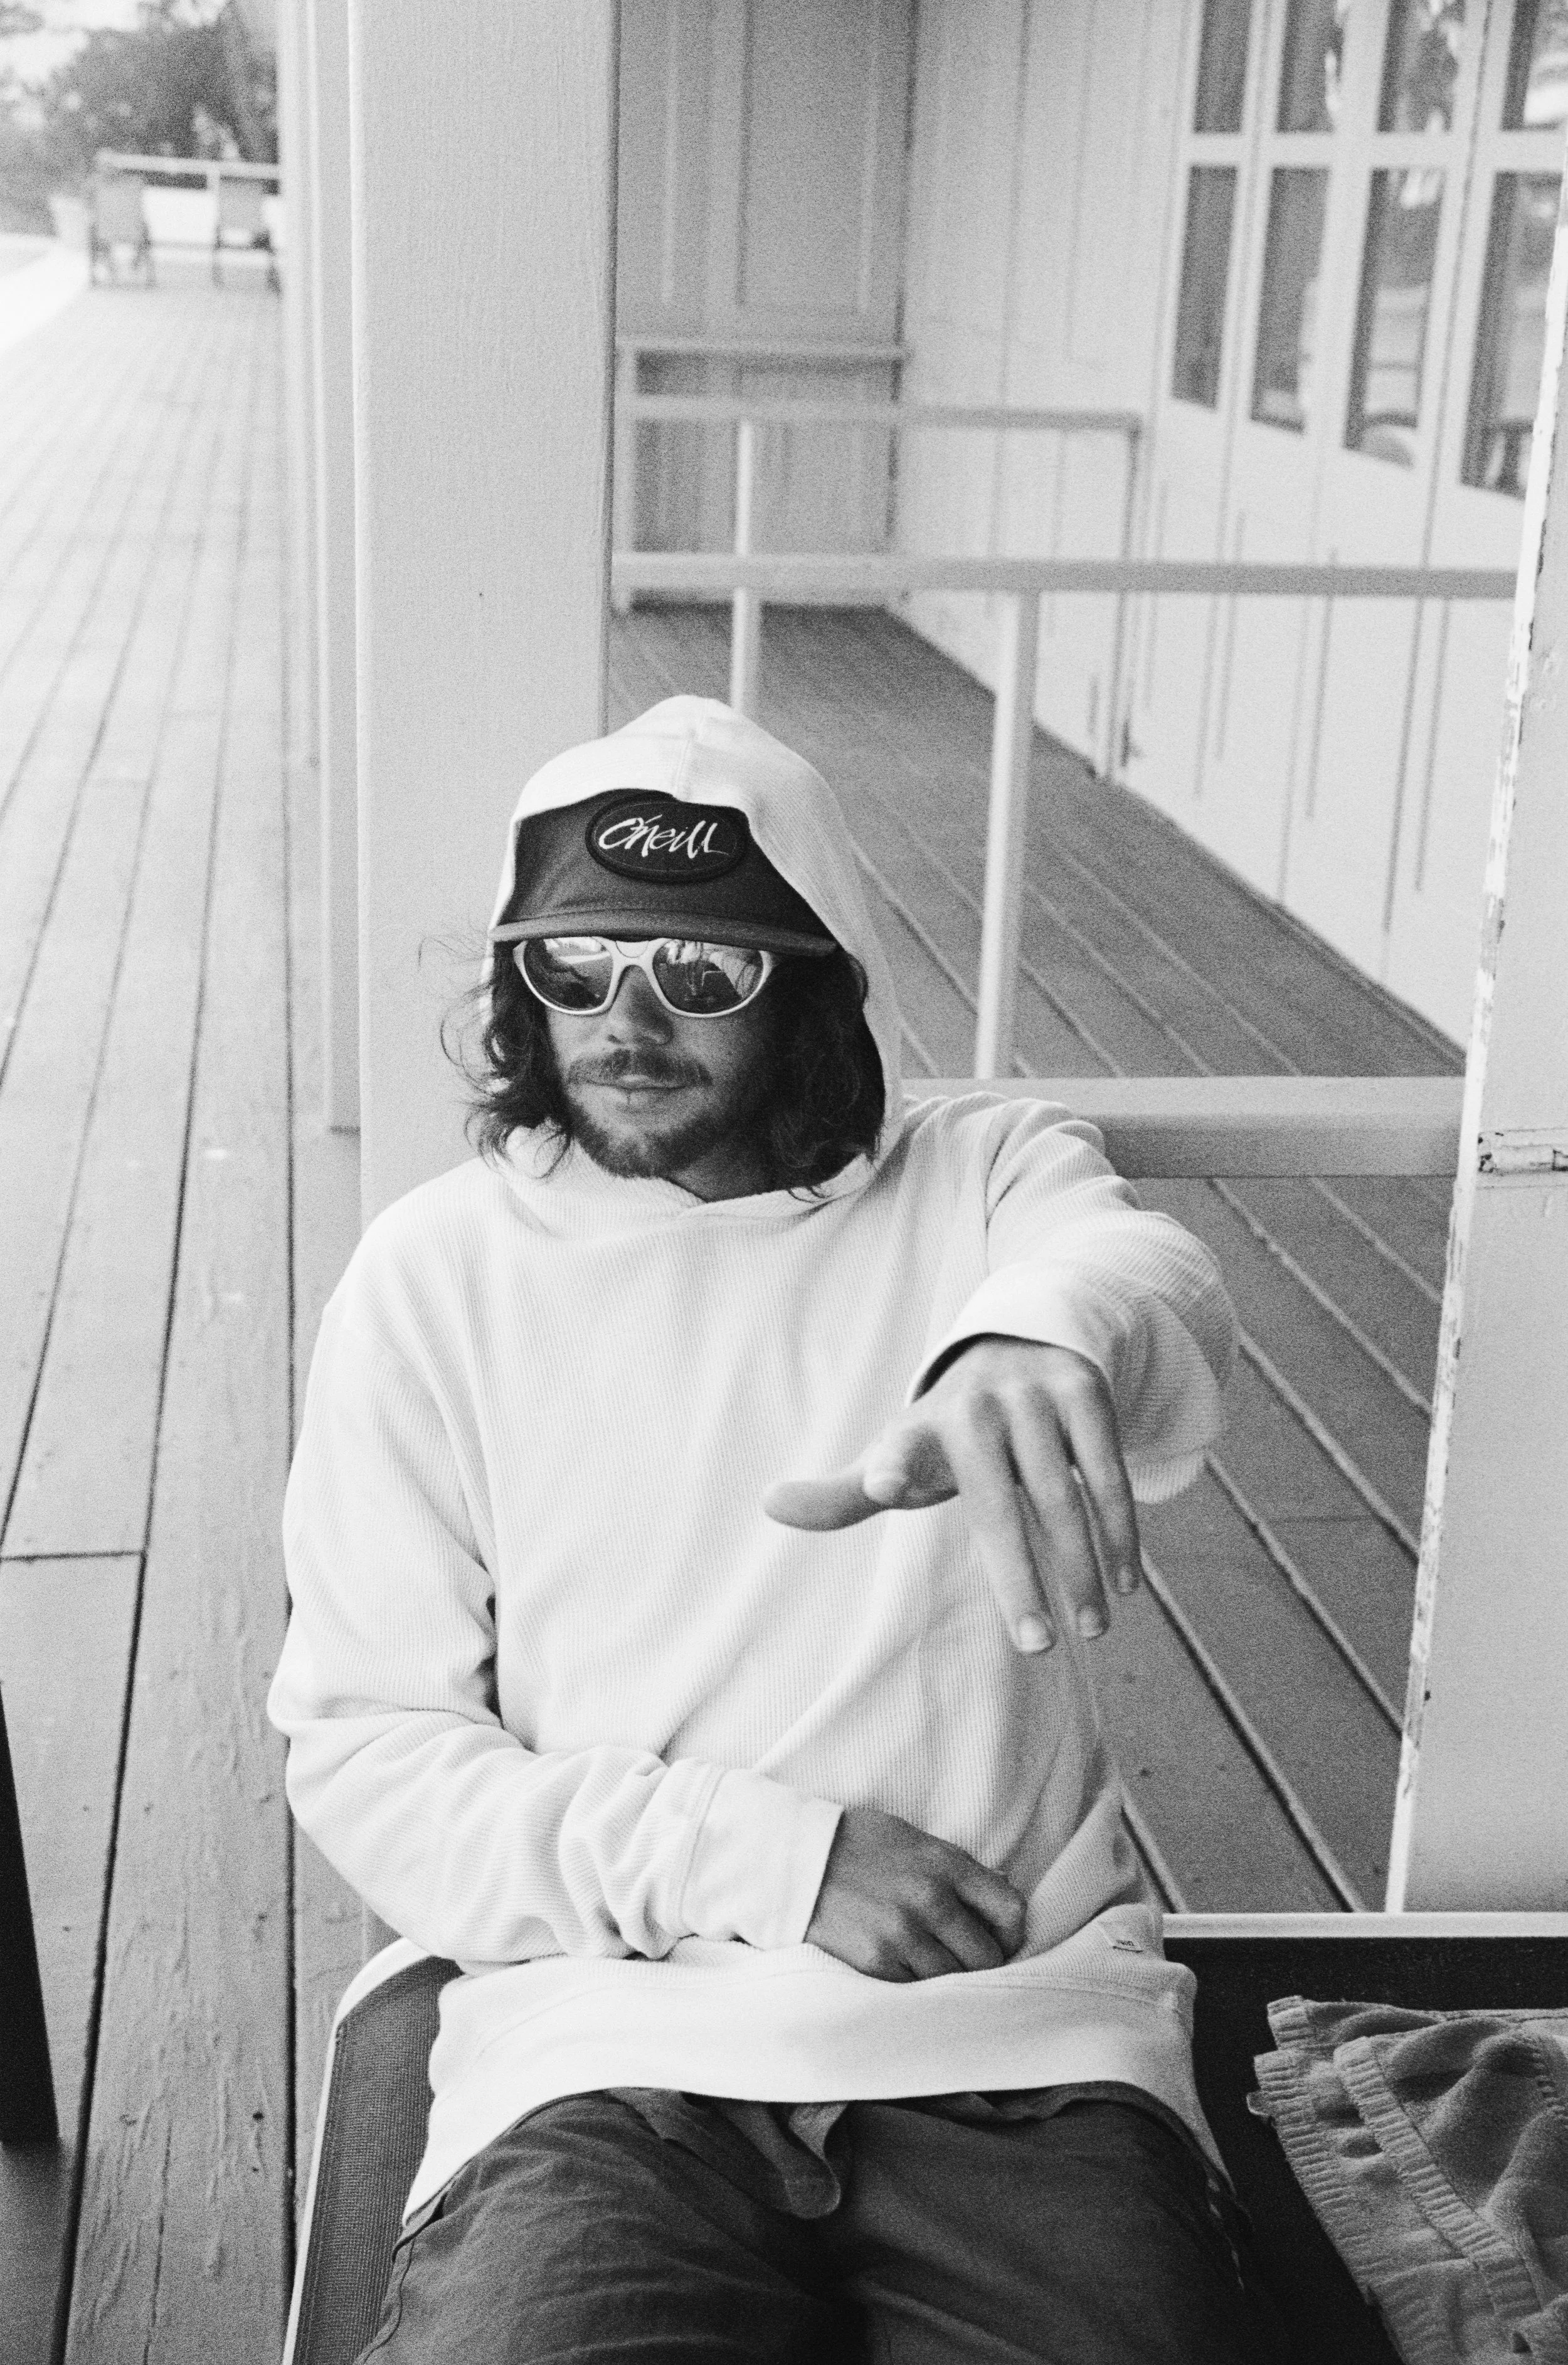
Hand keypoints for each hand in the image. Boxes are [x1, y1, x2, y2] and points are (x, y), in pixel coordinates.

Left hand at [764, 1338, 1140, 1655]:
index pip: (898, 1452)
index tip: (881, 1486)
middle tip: (1037, 1645)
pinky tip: (1124, 1580)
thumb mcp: (896, 1453)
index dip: (887, 1468)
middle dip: (1020, 1579)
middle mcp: (976, 1410)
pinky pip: (1106, 1472)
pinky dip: (1119, 1529)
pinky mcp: (1084, 1392)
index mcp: (921, 1432)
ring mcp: (1033, 1398)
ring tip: (1092, 1628)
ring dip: (1082, 1567)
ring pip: (1061, 1497)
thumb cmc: (948, 1428)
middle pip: (998, 1508)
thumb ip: (842, 1493)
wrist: (1015, 1342)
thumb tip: (766, 1503)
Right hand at [805, 1805, 1025, 1979]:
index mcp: (945, 1864)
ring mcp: (903, 1933)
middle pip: (987, 1957)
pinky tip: (906, 1972)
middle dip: (983, 1965)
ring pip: (953, 1981)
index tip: (1002, 1940)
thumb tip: (1001, 1890)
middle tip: (968, 1964)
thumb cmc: (856, 1844)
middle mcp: (930, 1899)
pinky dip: (918, 1989)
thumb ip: (957, 1869)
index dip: (1014, 1934)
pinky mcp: (876, 1962)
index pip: (1011, 1909)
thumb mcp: (913, 1840)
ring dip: (949, 1981)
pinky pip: (917, 1991)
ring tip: (934, 1970)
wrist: (794, 1859)